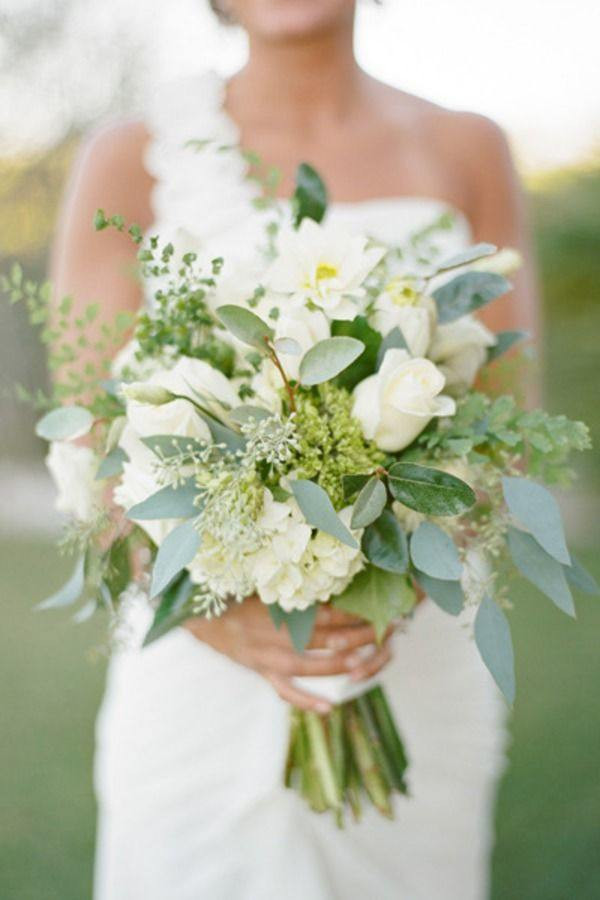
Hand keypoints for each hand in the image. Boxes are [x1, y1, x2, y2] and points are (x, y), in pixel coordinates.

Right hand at [184, 596, 393, 712]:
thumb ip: (294, 583)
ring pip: (314, 665)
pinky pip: (286, 691)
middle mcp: (281, 635)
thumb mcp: (264, 581)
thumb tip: (327, 576)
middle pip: (328, 638)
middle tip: (385, 632)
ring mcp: (271, 657)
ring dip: (341, 664)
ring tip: (365, 663)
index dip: (357, 613)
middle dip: (359, 636)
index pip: (331, 613)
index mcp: (284, 608)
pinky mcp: (262, 671)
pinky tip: (329, 708)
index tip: (378, 608)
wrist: (198, 612)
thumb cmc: (235, 590)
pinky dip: (307, 700)